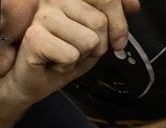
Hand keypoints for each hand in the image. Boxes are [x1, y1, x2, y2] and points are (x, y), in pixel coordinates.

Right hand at [1, 0, 136, 103]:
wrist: (31, 82)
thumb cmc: (61, 57)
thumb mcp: (95, 35)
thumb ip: (113, 17)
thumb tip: (135, 6)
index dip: (119, 24)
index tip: (119, 41)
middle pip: (100, 22)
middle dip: (96, 46)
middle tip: (78, 53)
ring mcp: (43, 16)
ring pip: (88, 40)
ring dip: (80, 57)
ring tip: (63, 57)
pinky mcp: (34, 37)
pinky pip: (71, 55)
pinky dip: (66, 67)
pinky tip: (52, 63)